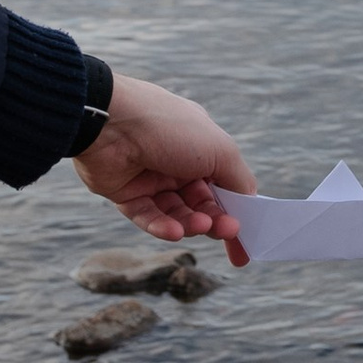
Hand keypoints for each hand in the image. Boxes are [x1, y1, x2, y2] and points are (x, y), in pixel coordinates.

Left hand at [74, 76, 255, 257]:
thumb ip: (240, 181)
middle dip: (216, 220)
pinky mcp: (125, 193)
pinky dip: (161, 227)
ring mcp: (150, 177)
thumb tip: (251, 204)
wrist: (111, 122)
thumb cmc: (171, 128)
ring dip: (190, 224)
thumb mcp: (221, 150)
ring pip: (176, 213)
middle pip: (202, 203)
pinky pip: (147, 216)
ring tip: (199, 227)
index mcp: (201, 145)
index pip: (224, 183)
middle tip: (228, 231)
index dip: (238, 210)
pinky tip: (173, 232)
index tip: (248, 240)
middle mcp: (176, 161)